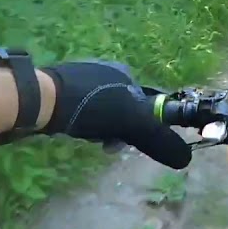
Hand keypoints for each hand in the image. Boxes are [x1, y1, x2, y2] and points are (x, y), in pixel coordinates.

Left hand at [38, 60, 191, 168]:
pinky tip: (72, 130)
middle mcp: (103, 70)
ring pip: (100, 111)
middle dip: (118, 129)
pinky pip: (79, 109)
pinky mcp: (58, 87)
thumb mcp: (132, 123)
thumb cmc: (90, 107)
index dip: (142, 124)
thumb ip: (158, 138)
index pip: (144, 101)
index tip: (131, 140)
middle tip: (107, 145)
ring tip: (88, 138)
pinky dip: (80, 123)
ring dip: (99, 129)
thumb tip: (186, 158)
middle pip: (122, 108)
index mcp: (124, 72)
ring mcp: (79, 77)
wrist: (41, 100)